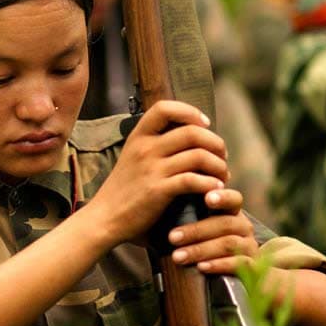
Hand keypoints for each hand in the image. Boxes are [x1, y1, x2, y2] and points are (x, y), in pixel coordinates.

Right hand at [85, 100, 229, 247]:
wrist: (104, 217)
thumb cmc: (124, 190)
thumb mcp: (132, 158)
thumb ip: (155, 145)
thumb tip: (191, 136)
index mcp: (138, 137)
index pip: (165, 108)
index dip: (190, 112)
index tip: (203, 125)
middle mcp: (145, 148)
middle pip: (193, 132)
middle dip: (216, 143)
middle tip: (221, 157)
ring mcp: (151, 169)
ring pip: (199, 156)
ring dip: (218, 166)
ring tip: (221, 176)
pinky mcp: (158, 191)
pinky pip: (193, 180)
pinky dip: (210, 184)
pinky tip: (214, 189)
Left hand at [167, 187, 257, 274]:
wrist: (212, 274)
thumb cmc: (194, 240)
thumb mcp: (189, 223)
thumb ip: (185, 210)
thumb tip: (162, 197)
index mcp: (230, 211)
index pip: (232, 199)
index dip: (222, 197)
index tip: (206, 198)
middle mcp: (243, 226)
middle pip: (225, 224)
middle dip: (196, 231)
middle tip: (172, 237)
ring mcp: (249, 245)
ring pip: (229, 244)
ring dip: (201, 250)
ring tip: (177, 256)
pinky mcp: (251, 265)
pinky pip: (239, 264)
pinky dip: (219, 265)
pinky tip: (201, 267)